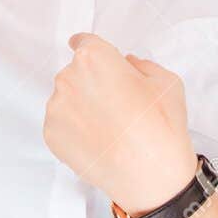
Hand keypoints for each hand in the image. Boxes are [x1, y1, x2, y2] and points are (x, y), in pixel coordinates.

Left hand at [42, 32, 199, 213]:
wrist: (150, 175)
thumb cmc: (160, 128)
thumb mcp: (166, 82)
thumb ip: (141, 65)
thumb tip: (128, 66)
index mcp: (94, 58)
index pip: (83, 42)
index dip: (90, 50)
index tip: (90, 55)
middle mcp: (69, 79)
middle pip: (76, 73)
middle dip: (93, 83)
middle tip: (116, 104)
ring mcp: (56, 108)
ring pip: (67, 99)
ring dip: (82, 107)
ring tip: (109, 127)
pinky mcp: (51, 134)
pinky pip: (61, 123)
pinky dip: (76, 129)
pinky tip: (99, 140)